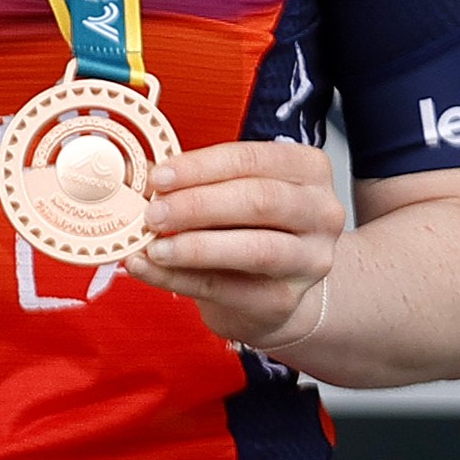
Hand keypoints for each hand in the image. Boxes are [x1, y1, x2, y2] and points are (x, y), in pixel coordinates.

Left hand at [129, 137, 344, 346]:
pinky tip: (147, 268)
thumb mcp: (230, 192)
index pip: (253, 160)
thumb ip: (193, 180)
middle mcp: (320, 213)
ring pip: (255, 248)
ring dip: (195, 246)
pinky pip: (226, 289)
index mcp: (308, 170)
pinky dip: (178, 278)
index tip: (158, 176)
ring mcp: (308, 260)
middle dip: (198, 205)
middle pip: (260, 200)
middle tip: (153, 212)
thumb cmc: (247, 227)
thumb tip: (139, 171)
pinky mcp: (284, 300)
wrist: (272, 290)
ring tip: (152, 246)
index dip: (201, 167)